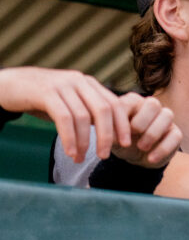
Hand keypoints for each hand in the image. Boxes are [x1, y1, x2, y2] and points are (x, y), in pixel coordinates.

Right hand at [0, 66, 129, 161]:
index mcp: (90, 83)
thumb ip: (89, 113)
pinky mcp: (46, 92)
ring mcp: (63, 85)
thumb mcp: (70, 103)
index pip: (115, 103)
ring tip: (79, 158)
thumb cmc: (44, 99)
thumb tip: (112, 135)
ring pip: (83, 117)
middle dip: (107, 136)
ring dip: (84, 142)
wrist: (9, 85)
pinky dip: (69, 138)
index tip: (126, 144)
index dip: (123, 125)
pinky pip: (64, 118)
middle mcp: (79, 81)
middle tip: (104, 156)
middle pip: (103, 110)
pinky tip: (69, 151)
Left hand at [110, 94, 181, 167]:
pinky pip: (176, 136)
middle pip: (153, 104)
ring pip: (167, 115)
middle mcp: (152, 106)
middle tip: (132, 136)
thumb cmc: (122, 141)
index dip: (124, 118)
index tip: (116, 134)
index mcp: (134, 101)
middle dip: (141, 122)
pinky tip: (151, 158)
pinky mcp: (176, 133)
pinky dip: (162, 149)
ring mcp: (165, 119)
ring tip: (141, 147)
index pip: (131, 101)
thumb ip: (109, 131)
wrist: (135, 156)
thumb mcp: (112, 136)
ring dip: (153, 133)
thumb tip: (107, 133)